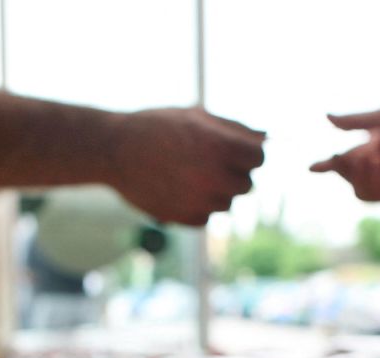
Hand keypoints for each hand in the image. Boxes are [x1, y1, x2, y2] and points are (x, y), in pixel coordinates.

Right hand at [111, 107, 264, 225]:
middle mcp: (215, 177)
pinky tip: (176, 188)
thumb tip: (266, 138)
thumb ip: (234, 128)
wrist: (114, 150)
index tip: (232, 150)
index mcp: (222, 147)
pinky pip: (205, 217)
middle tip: (204, 161)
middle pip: (246, 184)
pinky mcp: (186, 219)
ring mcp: (201, 201)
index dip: (247, 153)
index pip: (259, 158)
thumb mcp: (197, 116)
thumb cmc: (157, 127)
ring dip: (214, 191)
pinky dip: (196, 206)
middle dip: (232, 173)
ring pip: (226, 203)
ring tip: (187, 174)